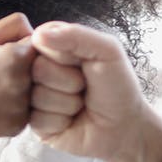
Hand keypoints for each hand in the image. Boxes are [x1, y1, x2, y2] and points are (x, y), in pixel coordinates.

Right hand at [0, 12, 36, 144]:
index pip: (41, 45)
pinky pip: (27, 112)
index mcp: (20, 56)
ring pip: (36, 91)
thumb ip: (14, 24)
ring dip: (23, 89)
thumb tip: (36, 31)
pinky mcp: (20, 125)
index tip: (4, 57)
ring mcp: (24, 106)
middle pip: (42, 70)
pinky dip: (15, 108)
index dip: (22, 49)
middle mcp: (27, 82)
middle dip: (25, 69)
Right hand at [27, 22, 161, 161]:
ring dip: (67, 103)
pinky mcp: (36, 123)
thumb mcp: (107, 51)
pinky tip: (72, 121)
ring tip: (81, 104)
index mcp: (56, 47)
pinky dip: (60, 121)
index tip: (83, 62)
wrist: (125, 127)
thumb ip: (77, 35)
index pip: (41, 40)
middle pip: (37, 69)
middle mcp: (42, 70)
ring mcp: (37, 96)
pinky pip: (37, 119)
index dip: (64, 55)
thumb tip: (39, 35)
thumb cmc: (118, 86)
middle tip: (85, 87)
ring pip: (37, 96)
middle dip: (68, 81)